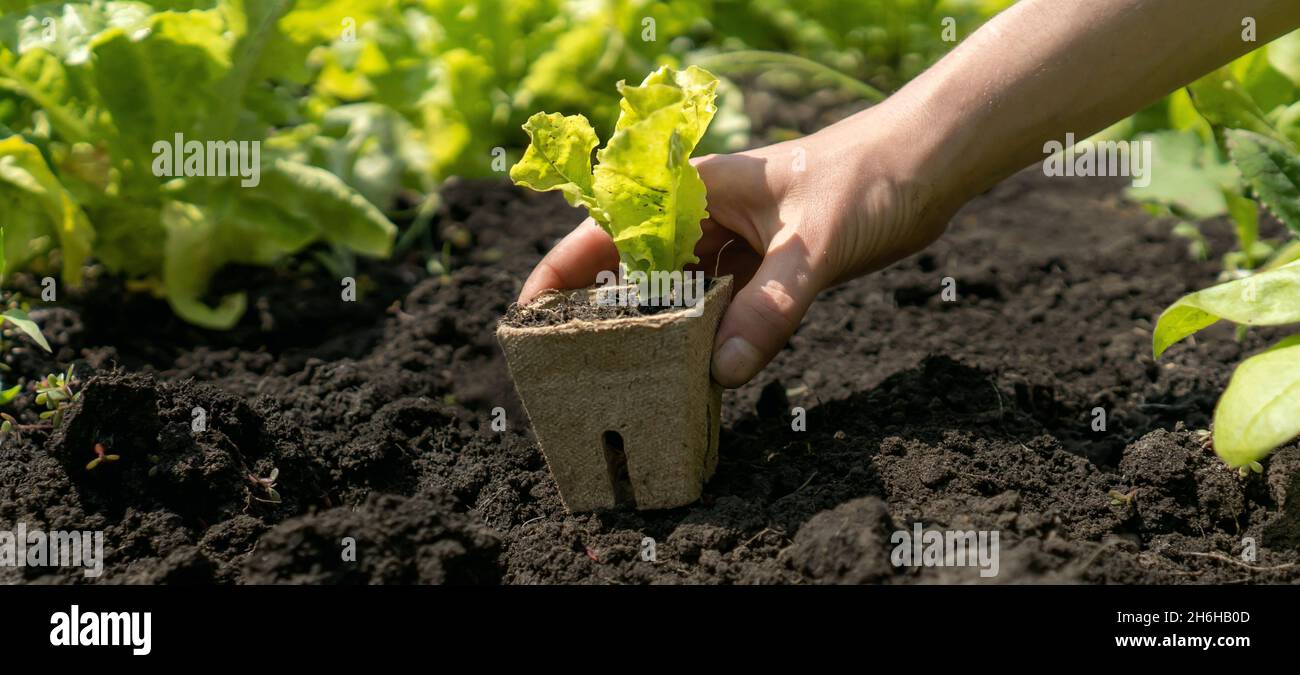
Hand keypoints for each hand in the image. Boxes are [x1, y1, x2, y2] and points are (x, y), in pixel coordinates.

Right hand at [517, 101, 958, 386]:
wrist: (927, 166)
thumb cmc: (867, 178)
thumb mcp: (813, 244)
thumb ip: (770, 307)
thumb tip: (724, 374)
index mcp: (693, 191)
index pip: (606, 231)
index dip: (559, 274)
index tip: (526, 319)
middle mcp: (702, 219)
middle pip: (634, 273)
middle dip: (607, 319)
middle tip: (579, 375)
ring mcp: (732, 246)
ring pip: (677, 299)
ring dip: (662, 339)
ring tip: (635, 389)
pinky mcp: (762, 270)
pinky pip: (720, 313)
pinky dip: (710, 344)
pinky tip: (702, 380)